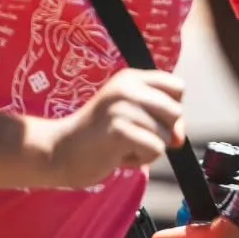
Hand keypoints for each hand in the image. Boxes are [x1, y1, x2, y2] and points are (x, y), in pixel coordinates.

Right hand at [44, 69, 185, 189]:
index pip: (177, 86)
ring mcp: (122, 107)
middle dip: (162, 132)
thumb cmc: (97, 136)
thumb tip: (179, 138)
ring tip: (121, 145)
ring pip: (166, 136)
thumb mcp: (128, 113)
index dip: (172, 109)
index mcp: (130, 78)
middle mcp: (127, 87)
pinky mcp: (119, 130)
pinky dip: (141, 159)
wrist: (60, 150)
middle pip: (175, 112)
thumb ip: (159, 118)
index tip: (153, 120)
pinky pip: (155, 150)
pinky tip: (118, 154)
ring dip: (148, 149)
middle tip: (133, 136)